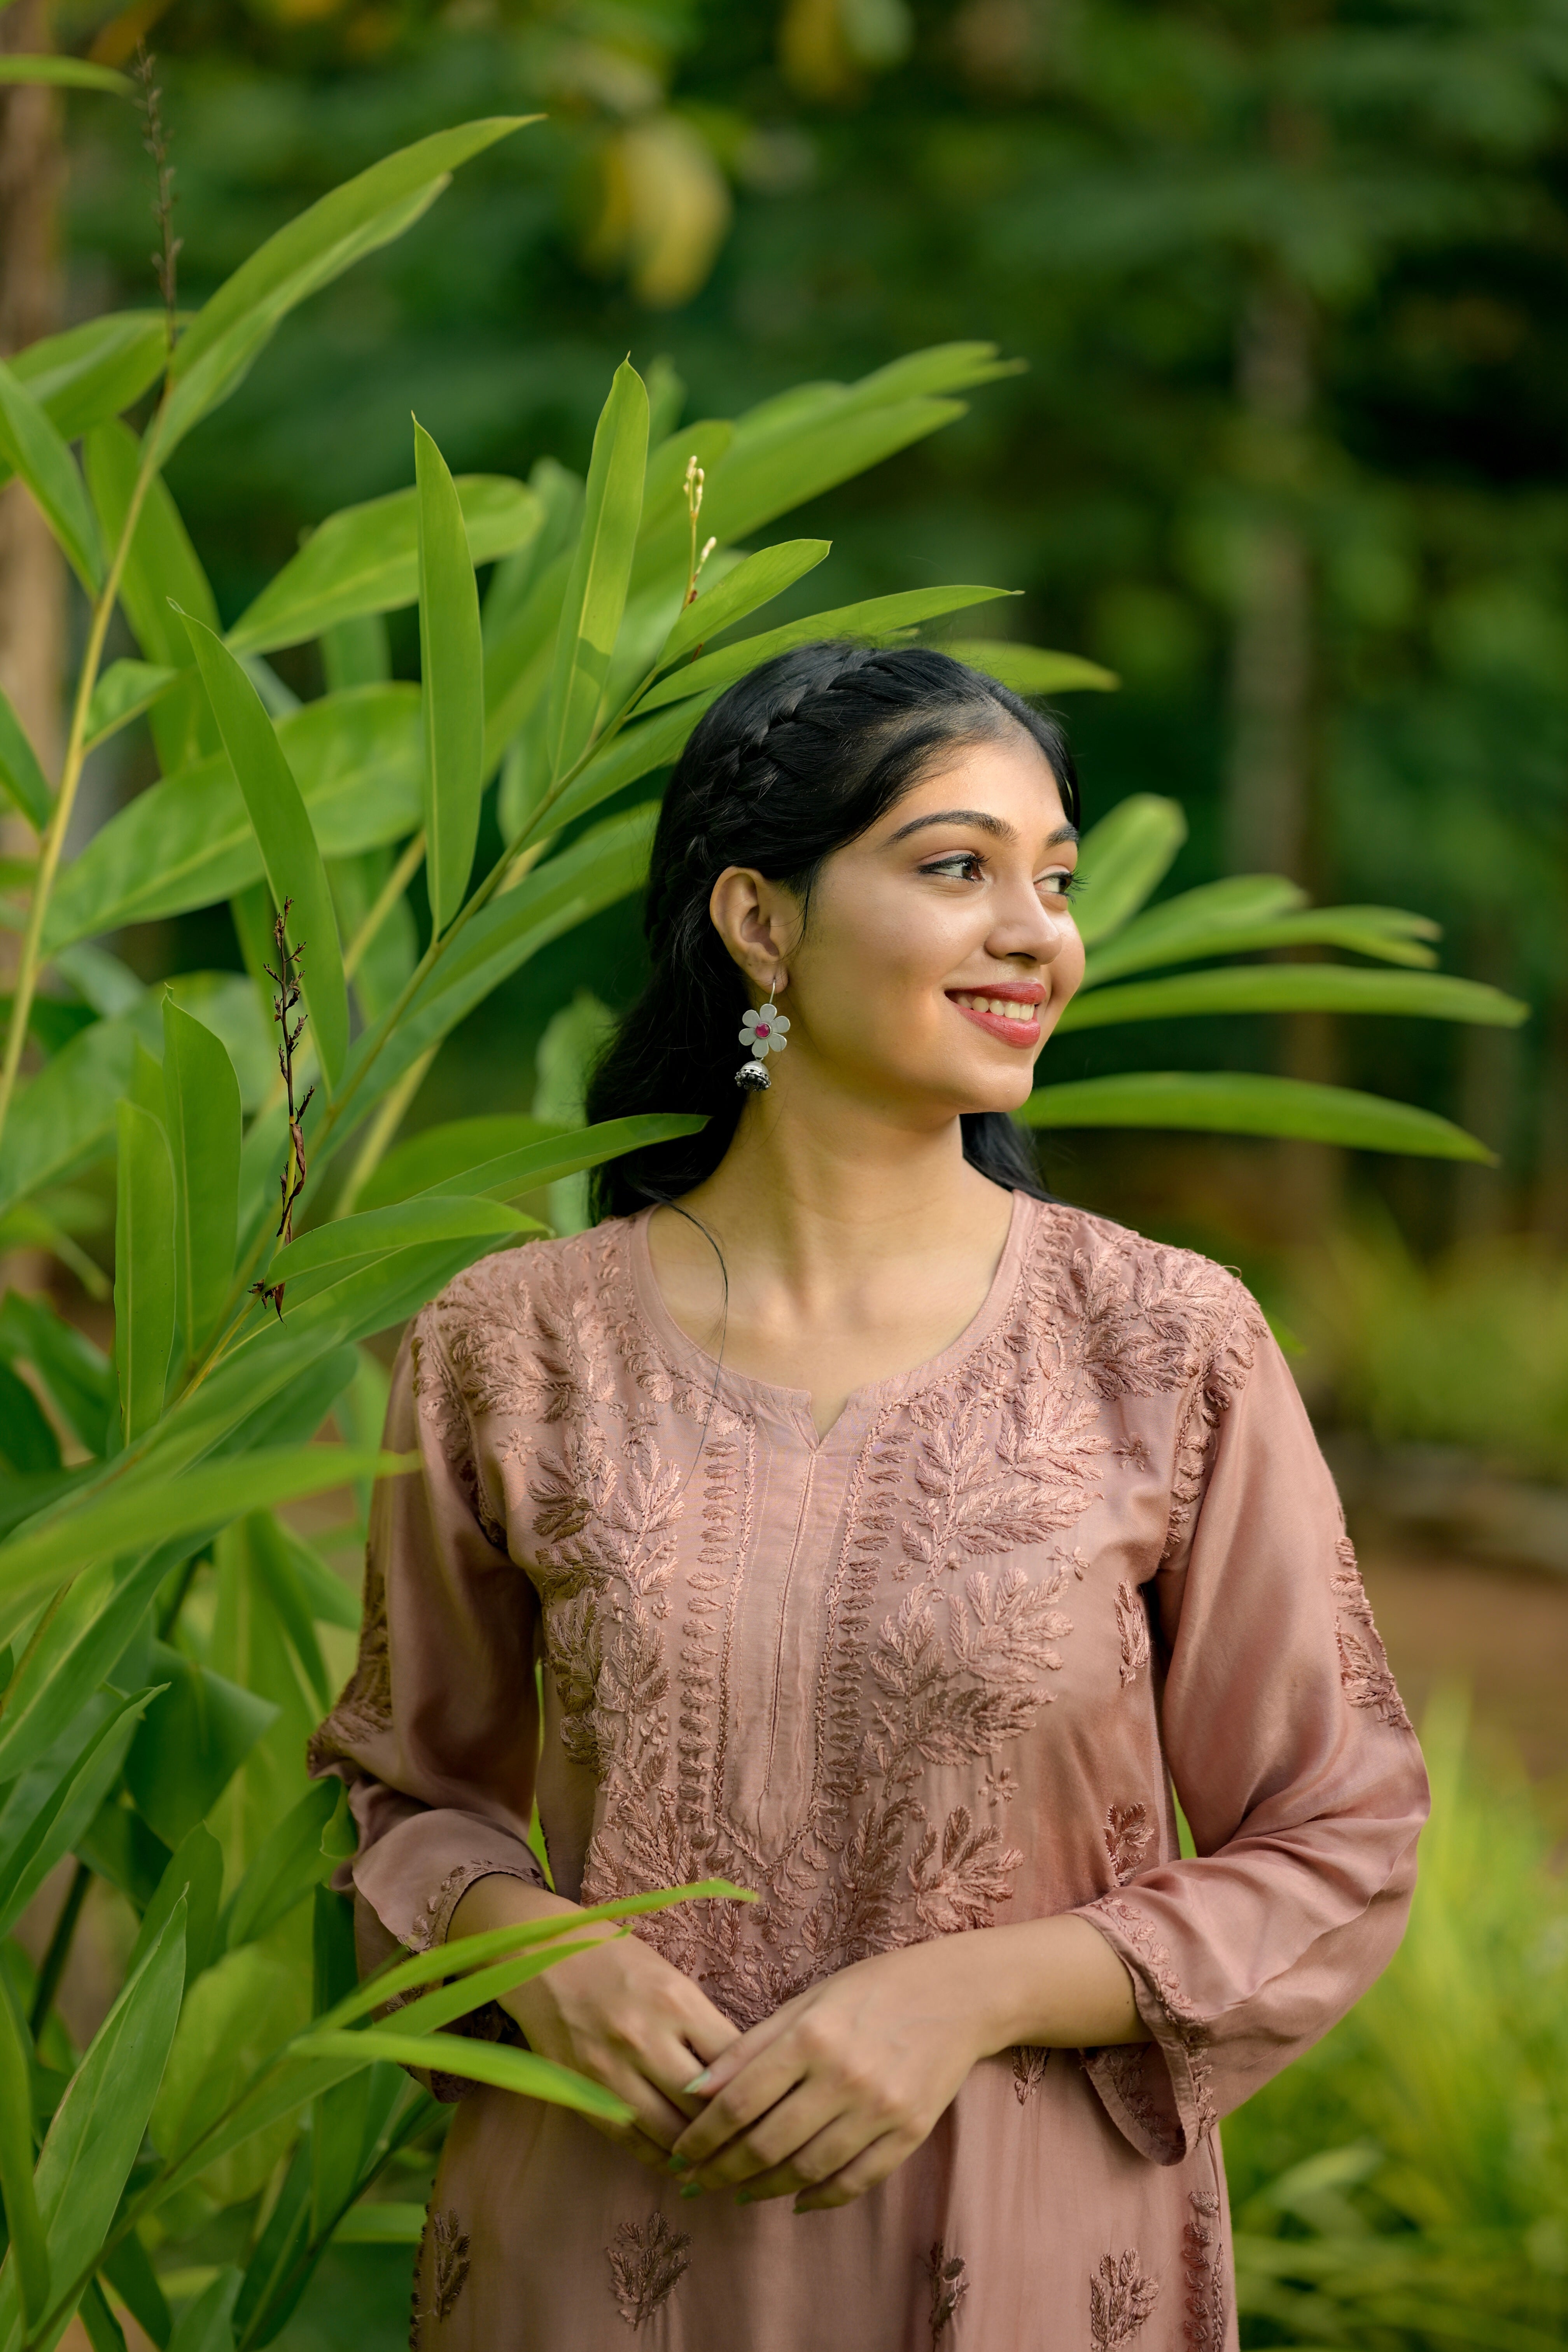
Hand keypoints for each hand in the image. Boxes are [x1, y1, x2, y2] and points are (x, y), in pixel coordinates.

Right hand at [449, 1877, 739, 2173]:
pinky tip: (678, 2163)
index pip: (731, 2059)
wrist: (541, 1956)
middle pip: (704, 2105)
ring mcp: (610, 2070)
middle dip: (732, 2129)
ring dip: (698, 2153)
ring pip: (669, 2132)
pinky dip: (659, 2157)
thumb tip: (741, 2073)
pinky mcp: (583, 2093)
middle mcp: (644, 2038)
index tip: (770, 2101)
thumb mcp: (670, 1977)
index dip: (756, 2085)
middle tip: (753, 2143)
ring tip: (721, 2162)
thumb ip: (702, 2023)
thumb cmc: (615, 1958)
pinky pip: (630, 2140)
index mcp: (674, 2000)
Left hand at [667, 1914, 1144, 2211]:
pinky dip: (820, 2197)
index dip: (702, 2137)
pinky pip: (855, 2180)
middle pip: (765, 2144)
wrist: (958, 1994)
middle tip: (698, 2184)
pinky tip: (796, 2199)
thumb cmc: (872, 1989)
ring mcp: (879, 2109)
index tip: (680, 2155)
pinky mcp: (909, 2132)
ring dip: (764, 2189)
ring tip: (738, 2192)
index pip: (738, 2102)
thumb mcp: (806, 2001)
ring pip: (806, 2170)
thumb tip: (695, 2089)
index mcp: (810, 2037)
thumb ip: (751, 2047)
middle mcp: (843, 2076)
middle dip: (722, 2171)